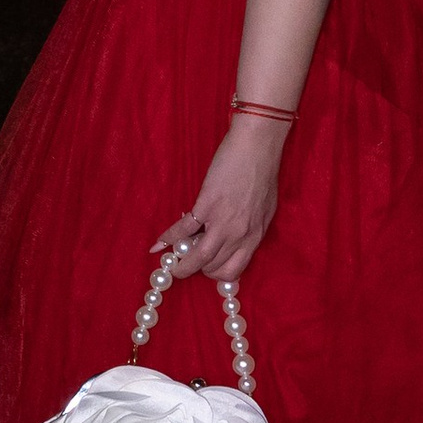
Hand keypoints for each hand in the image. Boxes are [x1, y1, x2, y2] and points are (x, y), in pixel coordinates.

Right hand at [153, 118, 285, 284]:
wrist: (257, 147)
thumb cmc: (264, 174)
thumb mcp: (264, 209)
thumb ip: (250, 228)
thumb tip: (234, 240)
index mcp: (255, 236)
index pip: (233, 271)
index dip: (216, 274)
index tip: (207, 270)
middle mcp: (239, 234)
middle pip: (213, 268)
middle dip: (198, 269)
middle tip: (187, 263)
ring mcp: (223, 221)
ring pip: (198, 257)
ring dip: (181, 265)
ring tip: (172, 266)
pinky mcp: (207, 205)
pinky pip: (183, 230)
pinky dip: (168, 238)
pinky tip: (158, 244)